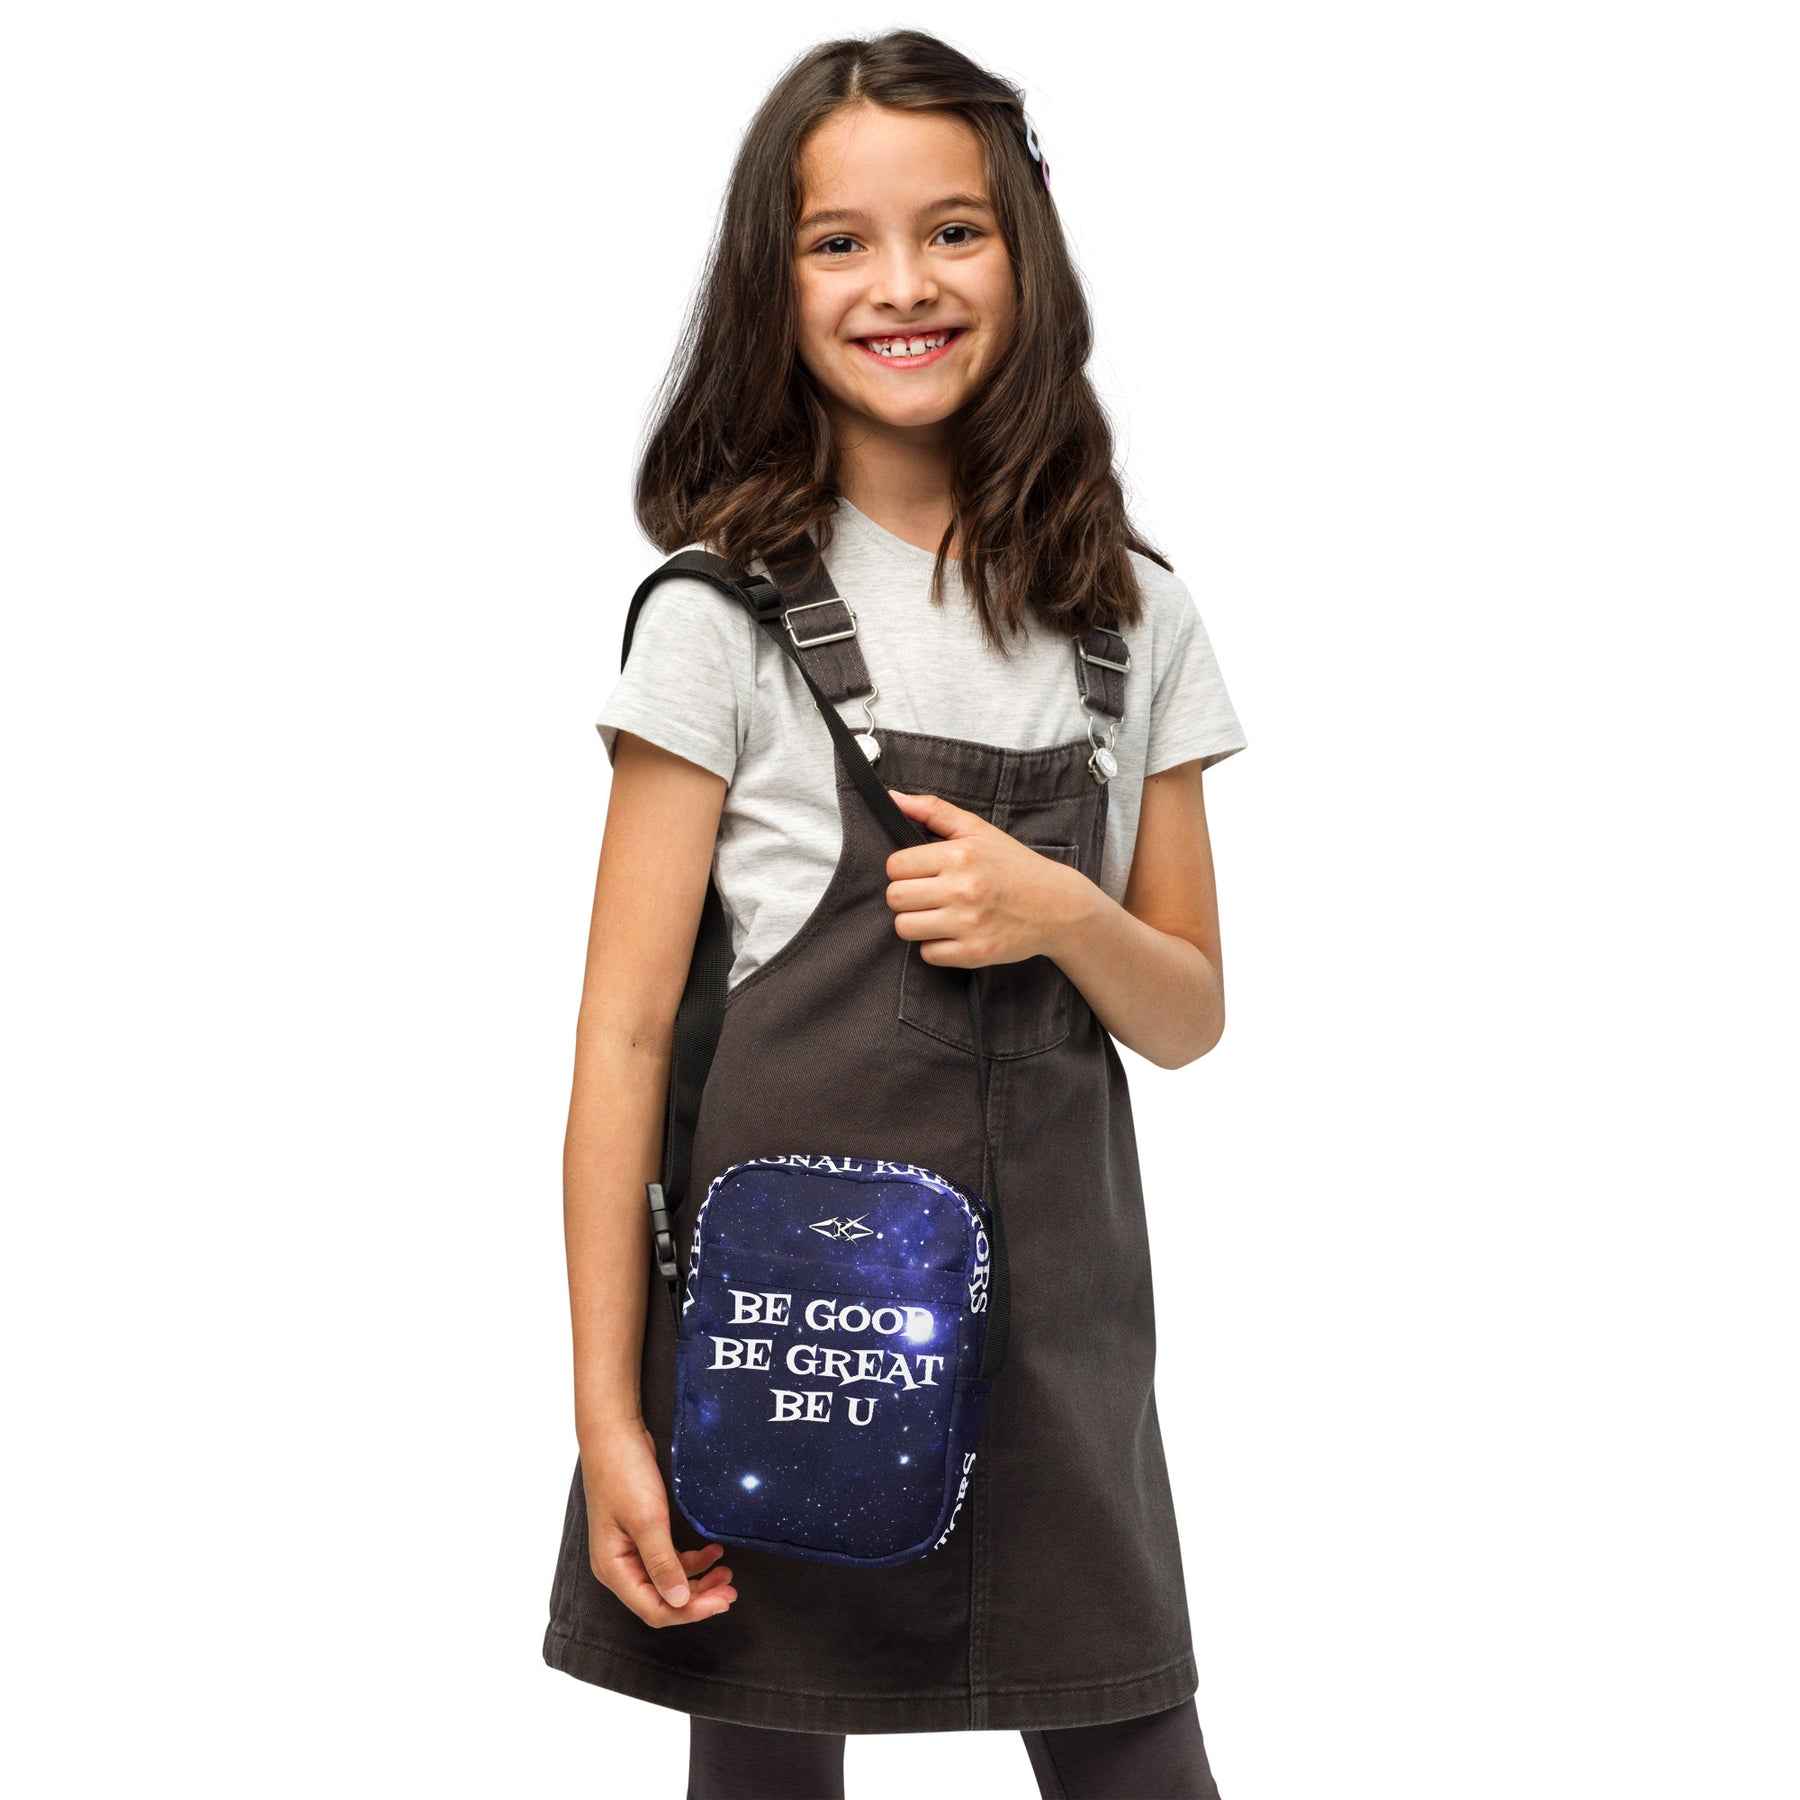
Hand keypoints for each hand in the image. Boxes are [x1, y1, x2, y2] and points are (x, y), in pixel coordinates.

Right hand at [581, 1417, 736, 1627]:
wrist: (614, 1432)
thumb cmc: (623, 1473)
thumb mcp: (646, 1520)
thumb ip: (662, 1563)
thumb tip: (679, 1602)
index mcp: (614, 1569)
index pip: (654, 1608)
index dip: (690, 1611)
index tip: (721, 1602)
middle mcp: (620, 1565)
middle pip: (662, 1598)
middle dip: (698, 1597)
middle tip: (730, 1591)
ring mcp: (630, 1549)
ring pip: (668, 1578)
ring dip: (698, 1578)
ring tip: (726, 1571)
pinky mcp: (642, 1533)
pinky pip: (669, 1558)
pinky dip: (692, 1559)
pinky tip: (713, 1551)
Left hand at [883, 787, 1093, 967]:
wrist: (1058, 907)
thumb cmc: (1013, 866)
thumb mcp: (978, 830)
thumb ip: (933, 811)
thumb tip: (892, 798)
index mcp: (961, 856)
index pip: (895, 866)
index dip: (904, 869)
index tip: (922, 871)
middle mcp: (963, 890)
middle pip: (895, 898)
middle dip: (906, 895)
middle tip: (928, 893)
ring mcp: (968, 925)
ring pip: (904, 928)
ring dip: (916, 921)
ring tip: (939, 913)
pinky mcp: (974, 954)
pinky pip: (927, 954)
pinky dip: (936, 945)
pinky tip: (954, 932)